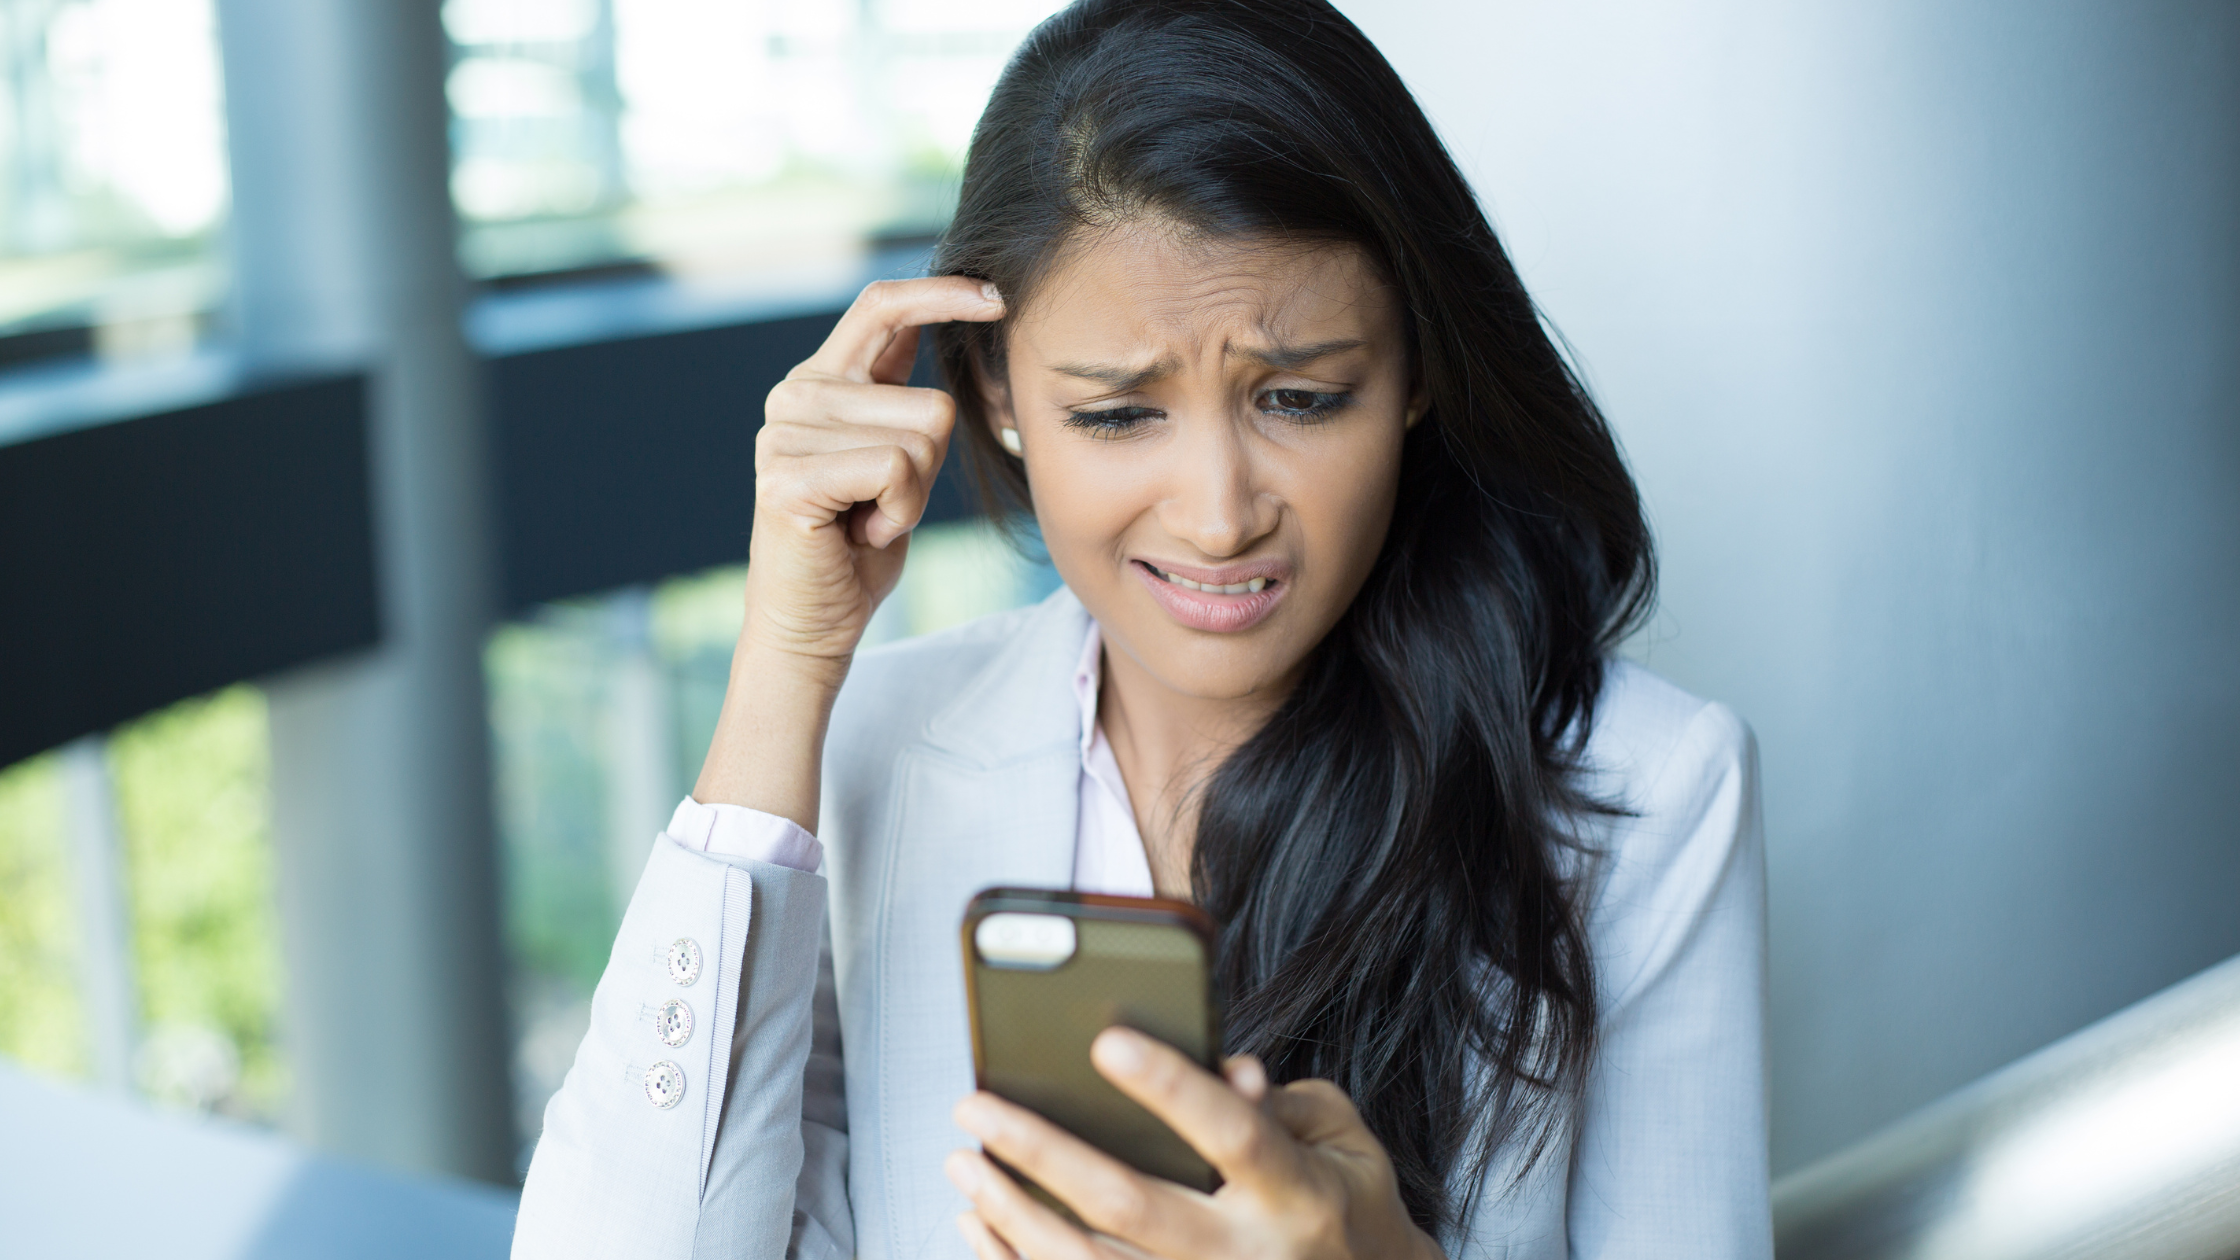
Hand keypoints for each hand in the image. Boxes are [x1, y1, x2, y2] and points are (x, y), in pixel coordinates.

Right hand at [693, 276, 1002, 826]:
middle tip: (881, 506)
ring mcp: (785, 431)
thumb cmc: (859, 546)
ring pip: (920, 438)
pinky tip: (858, 533)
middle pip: (931, 402)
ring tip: (866, 520)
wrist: (812, 623)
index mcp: (823, 381)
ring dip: (912, 497)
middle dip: (930, 469)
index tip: (996, 296)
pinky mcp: (789, 473)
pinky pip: (895, 470)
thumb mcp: (897, 458)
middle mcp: (797, 393)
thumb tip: (962, 325)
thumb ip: (907, 401)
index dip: (942, 293)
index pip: (882, 305)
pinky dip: (897, 513)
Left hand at [946, 1027, 1445, 1259]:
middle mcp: (1246, 1256)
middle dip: (1043, 1152)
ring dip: (1014, 1213)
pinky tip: (979, 1224)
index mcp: (1297, 1194)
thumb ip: (1280, 1100)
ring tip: (964, 1162)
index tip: (1106, 1040)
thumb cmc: (1344, 1203)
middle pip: (1131, 1204)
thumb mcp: (1342, 1140)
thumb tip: (1225, 1070)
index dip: (1171, 1087)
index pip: (1231, 1134)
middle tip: (977, 1107)